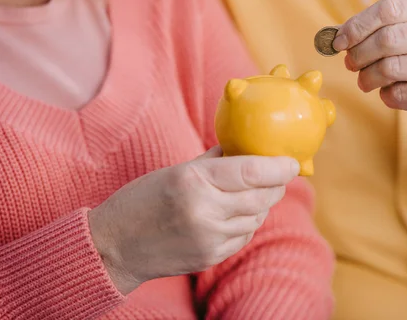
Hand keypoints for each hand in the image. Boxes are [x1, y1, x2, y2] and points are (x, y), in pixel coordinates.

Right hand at [88, 146, 298, 294]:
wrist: (114, 246)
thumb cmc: (141, 200)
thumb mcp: (175, 170)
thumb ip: (214, 160)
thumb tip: (246, 149)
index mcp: (194, 181)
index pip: (252, 172)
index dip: (279, 167)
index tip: (292, 163)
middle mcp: (205, 211)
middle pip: (261, 197)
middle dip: (276, 185)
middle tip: (280, 175)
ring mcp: (209, 238)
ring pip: (256, 218)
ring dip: (262, 204)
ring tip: (253, 193)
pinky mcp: (210, 257)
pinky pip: (244, 236)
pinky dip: (248, 223)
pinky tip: (236, 214)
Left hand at [333, 0, 406, 136]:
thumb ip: (384, 25)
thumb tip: (336, 34)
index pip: (389, 8)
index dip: (357, 26)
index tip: (338, 41)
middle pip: (387, 39)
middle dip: (359, 54)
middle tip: (350, 63)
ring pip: (391, 68)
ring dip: (368, 78)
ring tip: (365, 80)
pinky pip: (400, 94)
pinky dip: (386, 95)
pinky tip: (389, 92)